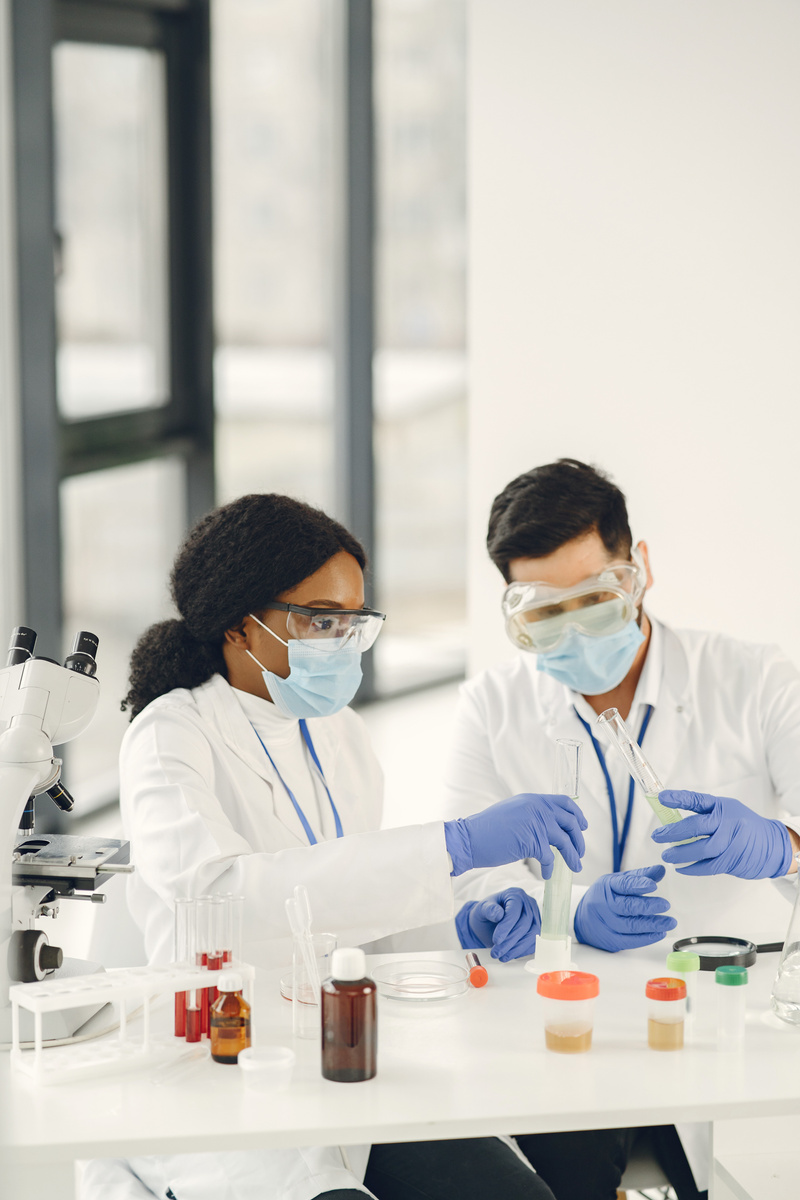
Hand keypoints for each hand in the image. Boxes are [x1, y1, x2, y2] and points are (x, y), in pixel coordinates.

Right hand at [444, 793, 586, 877]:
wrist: (469, 839)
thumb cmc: (487, 829)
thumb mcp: (513, 812)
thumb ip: (531, 814)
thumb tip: (551, 824)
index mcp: (533, 799)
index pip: (564, 802)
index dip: (577, 814)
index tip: (583, 826)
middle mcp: (537, 808)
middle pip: (570, 822)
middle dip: (578, 839)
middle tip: (580, 853)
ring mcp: (535, 823)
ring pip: (564, 841)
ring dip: (572, 856)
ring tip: (576, 867)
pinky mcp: (531, 841)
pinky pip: (550, 857)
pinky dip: (551, 868)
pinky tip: (547, 874)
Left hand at [456, 888, 540, 960]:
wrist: (490, 921)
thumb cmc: (487, 913)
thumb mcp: (482, 909)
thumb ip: (488, 909)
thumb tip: (498, 914)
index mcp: (515, 895)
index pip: (514, 911)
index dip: (506, 927)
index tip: (496, 940)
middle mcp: (528, 904)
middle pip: (525, 924)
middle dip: (510, 941)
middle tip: (496, 953)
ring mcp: (535, 917)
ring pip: (532, 935)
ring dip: (516, 949)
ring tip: (501, 956)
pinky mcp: (536, 930)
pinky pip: (534, 943)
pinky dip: (522, 951)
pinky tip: (510, 955)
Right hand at [574, 865, 675, 951]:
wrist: (582, 919)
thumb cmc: (604, 897)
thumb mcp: (617, 882)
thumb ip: (639, 877)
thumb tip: (660, 870)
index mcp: (607, 887)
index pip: (623, 885)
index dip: (638, 885)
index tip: (653, 885)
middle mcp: (605, 905)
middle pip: (627, 906)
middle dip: (648, 906)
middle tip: (665, 904)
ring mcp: (607, 924)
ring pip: (630, 925)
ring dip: (652, 925)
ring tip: (669, 922)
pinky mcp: (611, 940)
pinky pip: (630, 940)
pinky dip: (646, 938)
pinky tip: (659, 933)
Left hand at [653, 790, 791, 878]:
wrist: (773, 845)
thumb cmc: (744, 826)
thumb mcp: (727, 811)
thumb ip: (705, 814)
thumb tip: (673, 820)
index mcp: (722, 806)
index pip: (698, 800)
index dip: (679, 798)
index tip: (662, 798)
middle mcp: (727, 822)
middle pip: (697, 826)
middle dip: (673, 831)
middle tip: (657, 836)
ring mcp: (732, 841)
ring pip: (702, 848)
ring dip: (681, 853)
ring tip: (667, 856)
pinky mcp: (734, 859)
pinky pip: (709, 865)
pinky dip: (692, 868)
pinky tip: (681, 868)